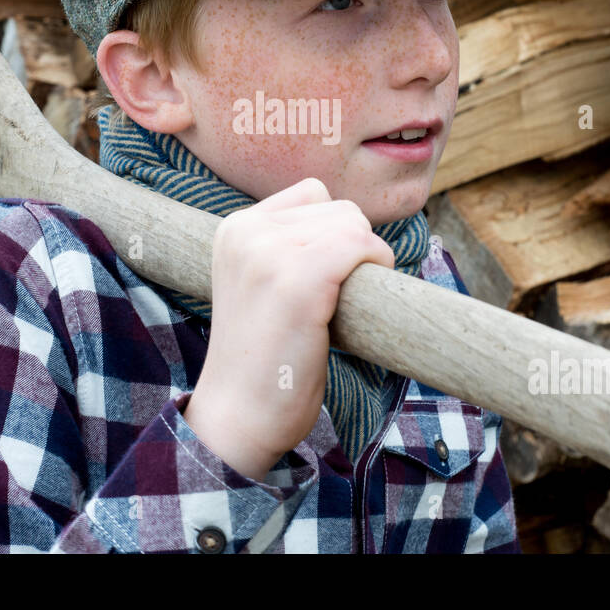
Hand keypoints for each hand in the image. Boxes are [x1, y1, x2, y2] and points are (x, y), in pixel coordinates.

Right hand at [182, 177, 394, 480]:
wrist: (238, 416)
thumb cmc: (263, 359)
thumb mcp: (258, 283)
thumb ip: (287, 245)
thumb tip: (355, 222)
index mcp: (234, 229)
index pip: (312, 193)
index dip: (334, 231)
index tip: (325, 277)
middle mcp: (246, 232)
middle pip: (339, 207)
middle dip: (353, 247)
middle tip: (334, 298)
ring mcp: (269, 254)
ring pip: (354, 224)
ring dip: (366, 260)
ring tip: (341, 304)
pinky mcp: (298, 281)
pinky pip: (361, 245)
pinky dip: (375, 266)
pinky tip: (357, 301)